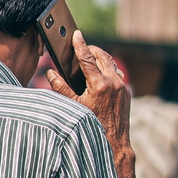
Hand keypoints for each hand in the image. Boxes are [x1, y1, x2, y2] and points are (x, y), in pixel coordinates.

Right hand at [46, 31, 136, 177]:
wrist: (113, 142)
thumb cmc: (91, 125)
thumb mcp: (73, 106)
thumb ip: (61, 87)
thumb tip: (51, 73)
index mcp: (100, 84)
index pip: (88, 58)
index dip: (80, 45)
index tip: (76, 34)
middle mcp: (113, 83)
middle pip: (102, 56)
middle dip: (92, 49)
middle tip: (82, 46)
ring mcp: (122, 87)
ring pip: (111, 64)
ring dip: (101, 58)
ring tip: (90, 56)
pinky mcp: (126, 93)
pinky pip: (117, 74)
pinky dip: (108, 69)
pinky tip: (101, 72)